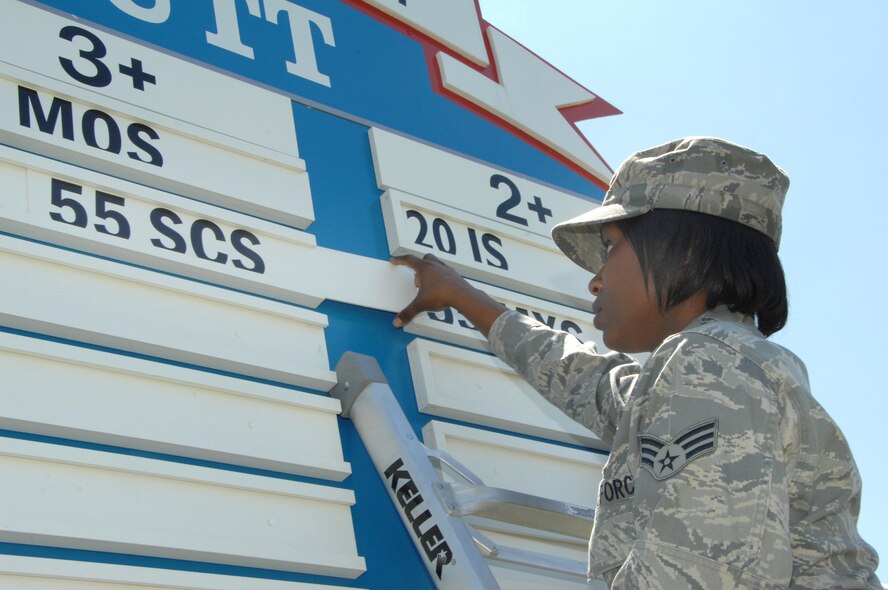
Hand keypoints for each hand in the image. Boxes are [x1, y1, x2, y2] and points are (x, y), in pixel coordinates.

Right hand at [390, 254, 506, 335]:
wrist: (462, 296)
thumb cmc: (441, 296)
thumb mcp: (421, 305)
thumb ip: (408, 313)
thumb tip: (397, 322)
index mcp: (425, 268)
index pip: (409, 259)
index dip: (399, 259)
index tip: (394, 260)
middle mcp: (435, 265)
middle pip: (424, 259)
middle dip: (418, 266)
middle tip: (417, 281)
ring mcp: (446, 269)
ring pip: (435, 264)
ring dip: (429, 271)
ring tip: (428, 286)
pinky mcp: (454, 275)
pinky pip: (444, 272)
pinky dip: (439, 277)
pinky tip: (439, 289)